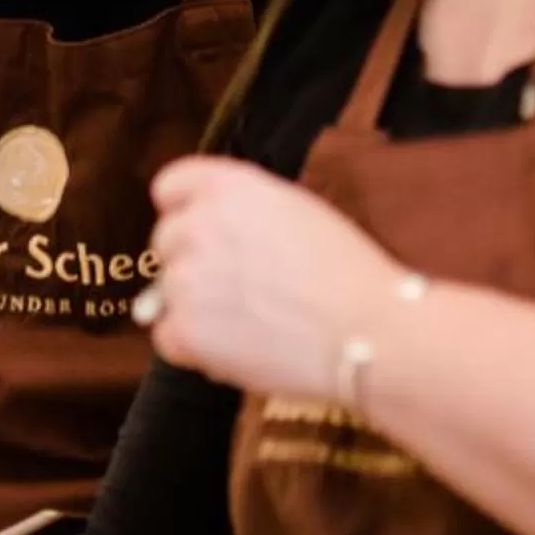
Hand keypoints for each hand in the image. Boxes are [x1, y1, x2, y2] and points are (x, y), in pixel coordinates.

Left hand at [145, 156, 408, 399]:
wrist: (368, 330)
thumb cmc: (347, 273)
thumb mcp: (297, 210)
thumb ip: (244, 210)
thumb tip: (211, 229)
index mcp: (227, 188)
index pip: (170, 186)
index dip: (183, 210)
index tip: (199, 230)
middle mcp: (197, 225)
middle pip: (166, 241)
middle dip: (193, 262)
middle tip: (240, 286)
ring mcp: (184, 279)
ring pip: (166, 293)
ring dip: (197, 307)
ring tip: (251, 320)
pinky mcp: (185, 329)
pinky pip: (167, 337)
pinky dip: (194, 347)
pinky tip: (237, 346)